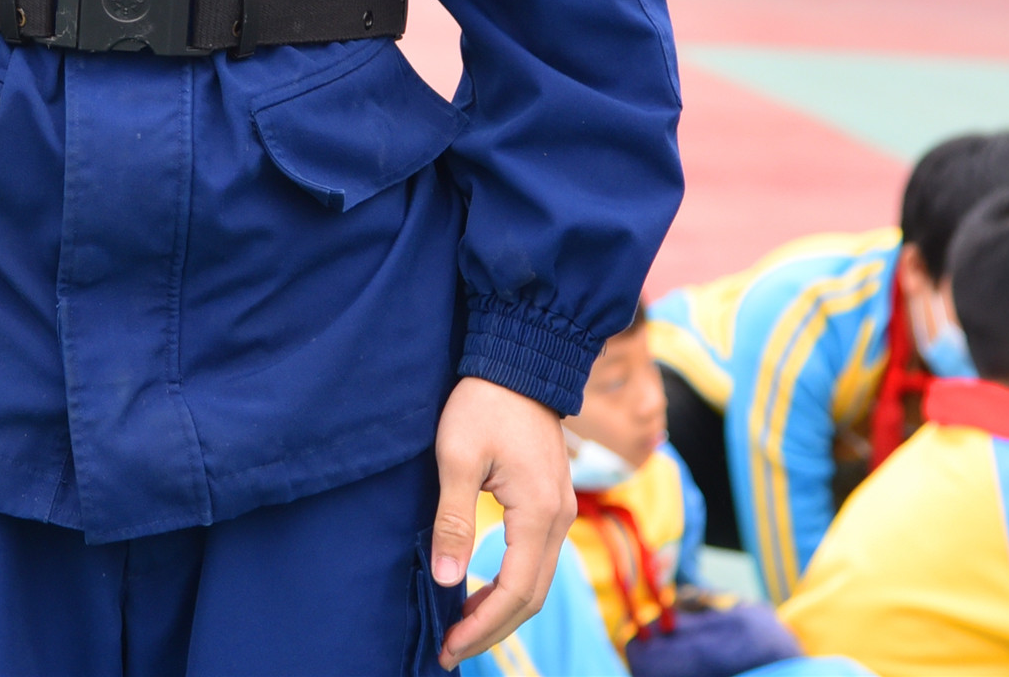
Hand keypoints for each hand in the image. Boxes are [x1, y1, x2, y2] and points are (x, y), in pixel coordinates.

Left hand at [431, 377, 570, 667]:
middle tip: (449, 648)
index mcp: (539, 513)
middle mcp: (560, 520)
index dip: (482, 624)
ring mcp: (561, 512)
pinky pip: (536, 560)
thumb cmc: (483, 403)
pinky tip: (481, 591)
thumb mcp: (456, 458)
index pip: (516, 591)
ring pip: (537, 581)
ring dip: (502, 610)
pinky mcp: (552, 503)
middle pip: (532, 597)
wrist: (519, 361)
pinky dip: (511, 585)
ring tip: (461, 627)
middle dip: (492, 628)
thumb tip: (448, 579)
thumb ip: (453, 520)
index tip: (447, 643)